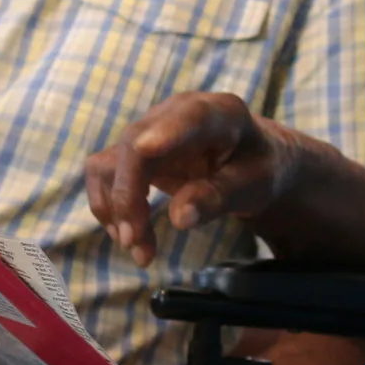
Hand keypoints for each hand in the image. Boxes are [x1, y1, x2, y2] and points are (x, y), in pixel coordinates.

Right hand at [86, 92, 298, 265]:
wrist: (250, 164)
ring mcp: (151, 130)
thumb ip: (219, 197)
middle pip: (135, 147)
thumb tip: (180, 218)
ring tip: (140, 251)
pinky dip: (111, 209)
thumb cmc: (258, 171)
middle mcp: (176, 113)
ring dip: (116, 209)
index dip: (166, 131)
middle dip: (128, 197)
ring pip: (111, 163)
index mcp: (220, 114)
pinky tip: (131, 237)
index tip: (146, 149)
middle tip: (135, 244)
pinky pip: (106, 176)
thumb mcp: (254, 187)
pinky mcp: (135, 152)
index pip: (190, 117)